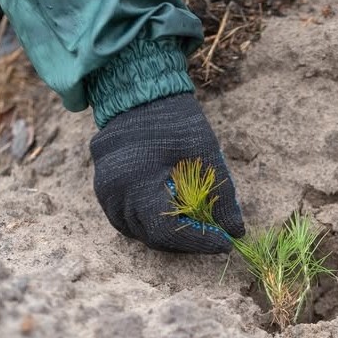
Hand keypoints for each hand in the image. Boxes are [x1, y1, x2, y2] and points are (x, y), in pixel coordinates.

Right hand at [90, 93, 244, 252]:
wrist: (140, 94)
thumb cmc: (175, 120)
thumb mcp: (206, 153)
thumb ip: (221, 195)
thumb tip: (236, 231)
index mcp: (137, 181)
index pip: (168, 230)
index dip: (199, 241)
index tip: (225, 244)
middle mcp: (114, 192)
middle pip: (152, 237)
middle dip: (186, 241)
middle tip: (213, 236)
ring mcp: (104, 191)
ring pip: (136, 232)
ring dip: (166, 236)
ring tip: (193, 227)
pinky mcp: (102, 189)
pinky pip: (124, 219)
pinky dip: (147, 224)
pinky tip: (170, 216)